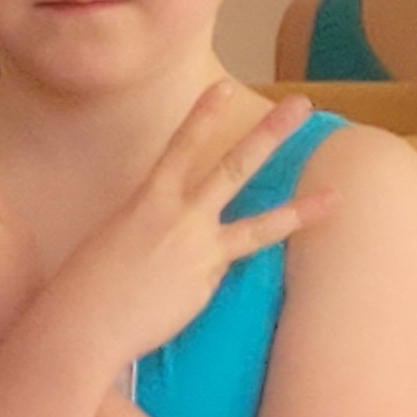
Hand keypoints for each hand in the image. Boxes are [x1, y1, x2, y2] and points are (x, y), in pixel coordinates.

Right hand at [45, 79, 329, 379]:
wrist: (84, 327)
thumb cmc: (82, 286)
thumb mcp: (112, 240)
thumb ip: (148, 228)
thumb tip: (176, 237)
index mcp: (147, 201)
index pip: (182, 147)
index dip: (204, 116)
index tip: (225, 90)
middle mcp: (181, 219)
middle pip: (236, 167)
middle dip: (270, 134)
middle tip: (301, 106)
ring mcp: (200, 253)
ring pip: (259, 227)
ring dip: (299, 210)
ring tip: (335, 199)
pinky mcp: (207, 287)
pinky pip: (216, 276)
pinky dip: (202, 281)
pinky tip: (170, 300)